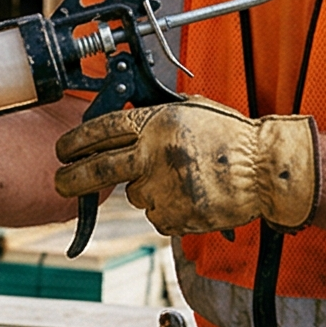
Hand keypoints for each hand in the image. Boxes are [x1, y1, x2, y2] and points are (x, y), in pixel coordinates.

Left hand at [53, 96, 316, 235]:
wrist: (265, 170)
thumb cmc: (231, 137)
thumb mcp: (190, 110)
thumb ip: (154, 116)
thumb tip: (119, 122)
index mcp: (157, 123)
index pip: (102, 130)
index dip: (76, 141)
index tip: (62, 150)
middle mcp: (155, 154)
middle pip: (98, 170)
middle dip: (71, 179)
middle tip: (60, 183)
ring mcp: (163, 188)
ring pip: (134, 195)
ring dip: (146, 190)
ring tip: (180, 180)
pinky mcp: (175, 215)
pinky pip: (157, 216)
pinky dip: (167, 209)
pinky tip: (190, 196)